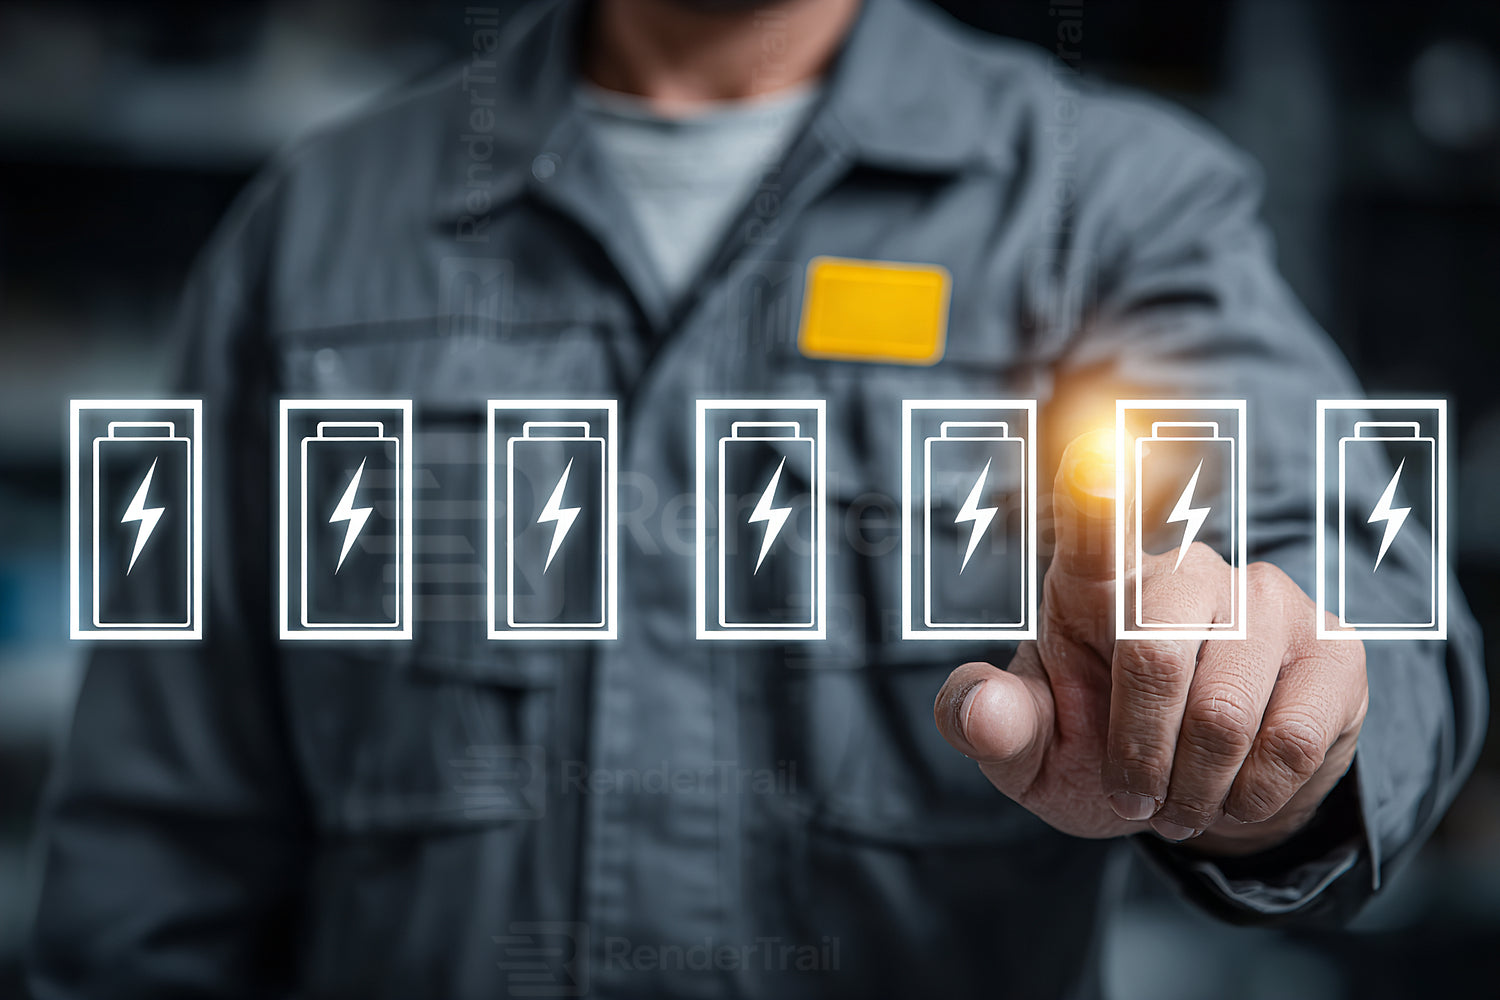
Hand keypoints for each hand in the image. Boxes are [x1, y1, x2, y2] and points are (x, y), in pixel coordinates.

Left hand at [933, 429, 1367, 853]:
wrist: (1199, 795)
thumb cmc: (1099, 751)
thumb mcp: (1030, 751)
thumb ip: (991, 726)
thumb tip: (982, 712)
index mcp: (1094, 579)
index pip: (1092, 523)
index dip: (1093, 493)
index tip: (1087, 459)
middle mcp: (1184, 570)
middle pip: (1152, 656)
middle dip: (1138, 758)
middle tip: (1135, 800)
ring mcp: (1266, 600)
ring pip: (1223, 714)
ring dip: (1194, 789)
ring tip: (1181, 803)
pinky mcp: (1332, 646)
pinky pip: (1289, 740)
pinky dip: (1252, 797)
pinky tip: (1236, 796)